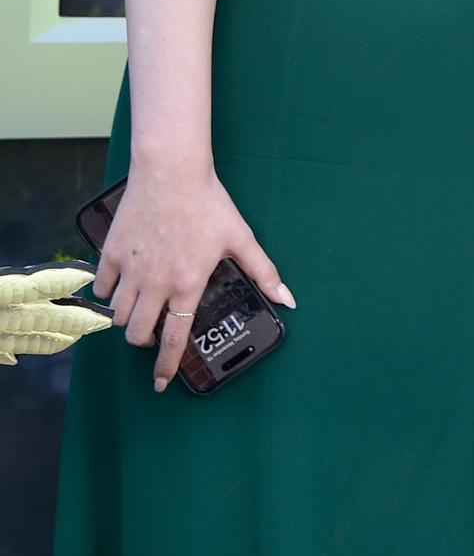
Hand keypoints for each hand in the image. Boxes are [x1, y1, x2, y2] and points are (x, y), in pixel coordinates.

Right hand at [92, 162, 294, 391]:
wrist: (172, 172)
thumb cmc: (209, 204)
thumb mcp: (241, 238)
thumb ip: (263, 272)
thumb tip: (288, 299)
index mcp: (188, 284)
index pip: (175, 338)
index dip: (166, 365)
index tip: (161, 383)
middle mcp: (155, 284)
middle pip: (138, 333)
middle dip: (145, 341)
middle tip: (155, 333)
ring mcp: (130, 270)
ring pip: (117, 315)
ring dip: (128, 319)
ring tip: (141, 309)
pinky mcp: (111, 254)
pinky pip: (101, 287)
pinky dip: (109, 293)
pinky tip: (121, 285)